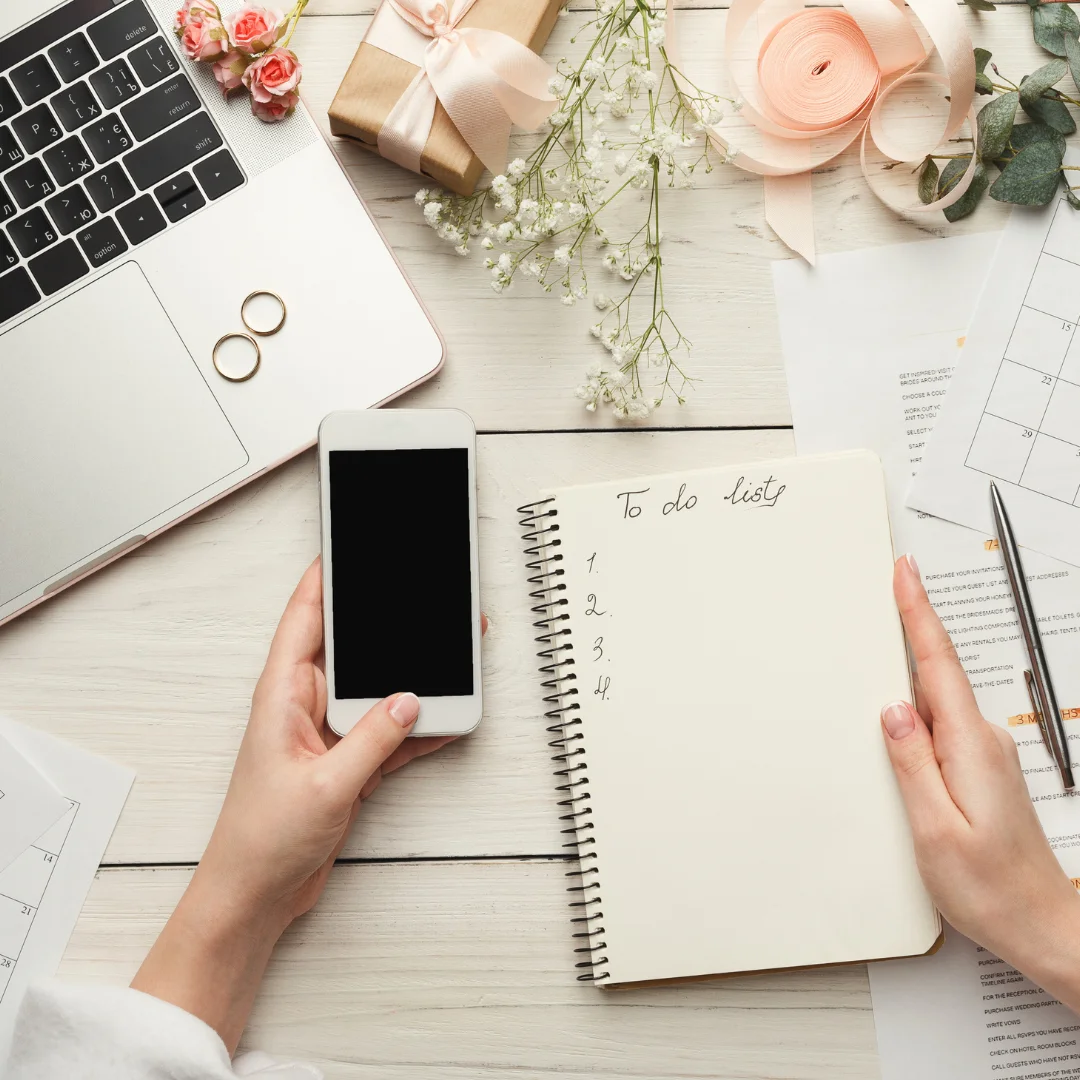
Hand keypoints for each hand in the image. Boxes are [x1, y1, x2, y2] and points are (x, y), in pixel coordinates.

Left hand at [133, 558, 480, 1049]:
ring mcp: (327, 734)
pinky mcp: (345, 762)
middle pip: (350, 649)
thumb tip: (411, 700)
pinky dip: (416, 727)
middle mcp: (303, 706)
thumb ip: (373, 739)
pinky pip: (388, 731)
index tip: (349, 546)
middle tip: (423, 602)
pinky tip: (445, 718)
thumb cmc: (261, 841)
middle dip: (386, 625)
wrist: (256, 896)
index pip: (303, 618)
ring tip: (450, 657)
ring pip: (376, 689)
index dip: (325, 578)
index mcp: (282, 695)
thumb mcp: (327, 786)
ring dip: (410, 679)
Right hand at [882, 553, 1079, 1008]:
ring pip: (937, 700)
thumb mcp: (934, 829)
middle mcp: (982, 742)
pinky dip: (917, 710)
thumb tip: (892, 710)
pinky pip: (941, 725)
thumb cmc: (989, 887)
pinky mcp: (981, 770)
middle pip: (937, 673)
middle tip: (885, 590)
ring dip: (911, 672)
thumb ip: (911, 763)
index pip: (939, 664)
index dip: (919, 613)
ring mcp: (985, 755)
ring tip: (881, 653)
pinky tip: (899, 721)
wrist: (1040, 923)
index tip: (906, 574)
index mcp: (969, 747)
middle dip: (910, 629)